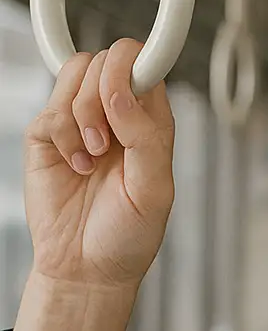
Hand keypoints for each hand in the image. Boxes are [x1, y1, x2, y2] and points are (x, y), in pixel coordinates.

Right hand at [22, 38, 175, 292]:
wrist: (85, 269)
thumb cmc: (128, 236)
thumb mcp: (154, 192)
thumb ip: (146, 137)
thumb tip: (121, 91)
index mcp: (151, 125)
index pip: (144, 67)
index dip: (132, 67)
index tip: (123, 91)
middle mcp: (117, 116)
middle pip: (107, 61)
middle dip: (103, 95)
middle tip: (106, 144)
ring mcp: (81, 122)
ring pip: (77, 74)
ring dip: (83, 115)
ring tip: (92, 157)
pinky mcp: (49, 135)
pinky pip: (52, 108)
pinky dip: (63, 136)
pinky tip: (76, 166)